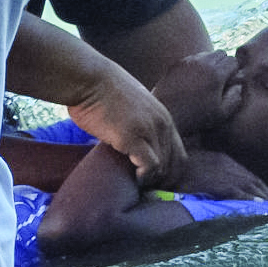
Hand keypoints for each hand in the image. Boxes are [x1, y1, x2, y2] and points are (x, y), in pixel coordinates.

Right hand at [67, 68, 186, 188]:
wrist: (88, 78)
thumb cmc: (101, 92)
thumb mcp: (131, 108)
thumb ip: (140, 125)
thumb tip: (135, 148)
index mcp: (164, 117)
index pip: (179, 155)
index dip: (168, 172)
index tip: (152, 181)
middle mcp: (163, 123)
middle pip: (175, 164)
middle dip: (160, 180)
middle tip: (143, 187)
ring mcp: (149, 130)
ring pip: (163, 168)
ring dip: (151, 180)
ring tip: (135, 183)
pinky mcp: (133, 137)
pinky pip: (150, 166)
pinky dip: (143, 176)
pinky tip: (131, 176)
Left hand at [150, 50, 235, 136]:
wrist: (166, 113)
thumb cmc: (196, 117)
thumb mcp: (221, 113)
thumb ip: (235, 97)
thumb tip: (238, 85)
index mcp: (216, 74)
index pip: (233, 60)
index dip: (234, 71)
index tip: (230, 82)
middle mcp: (203, 62)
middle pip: (221, 53)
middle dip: (223, 64)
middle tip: (219, 80)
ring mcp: (188, 61)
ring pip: (206, 54)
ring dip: (209, 63)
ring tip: (205, 80)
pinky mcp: (177, 63)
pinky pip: (192, 58)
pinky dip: (196, 65)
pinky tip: (192, 80)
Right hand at [177, 149, 267, 200]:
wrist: (165, 166)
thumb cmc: (177, 170)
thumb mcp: (196, 168)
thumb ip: (209, 175)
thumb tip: (217, 188)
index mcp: (222, 160)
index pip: (248, 175)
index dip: (260, 188)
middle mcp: (226, 165)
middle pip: (253, 181)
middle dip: (267, 194)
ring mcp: (223, 173)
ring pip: (250, 187)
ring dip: (264, 199)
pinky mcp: (217, 183)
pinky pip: (238, 192)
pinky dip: (250, 199)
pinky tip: (260, 206)